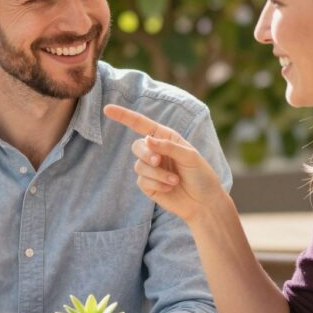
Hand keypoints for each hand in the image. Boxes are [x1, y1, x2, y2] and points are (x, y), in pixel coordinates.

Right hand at [102, 104, 226, 223]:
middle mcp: (156, 151)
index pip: (141, 124)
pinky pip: (142, 181)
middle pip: (137, 146)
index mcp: (166, 138)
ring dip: (157, 174)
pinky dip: (157, 184)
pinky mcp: (148, 185)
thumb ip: (168, 146)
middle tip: (158, 161)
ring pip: (139, 166)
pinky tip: (170, 188)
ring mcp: (151, 169)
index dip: (124, 116)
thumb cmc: (201, 175)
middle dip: (146, 154)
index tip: (107, 109)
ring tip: (174, 181)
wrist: (204, 202)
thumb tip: (146, 140)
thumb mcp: (190, 156)